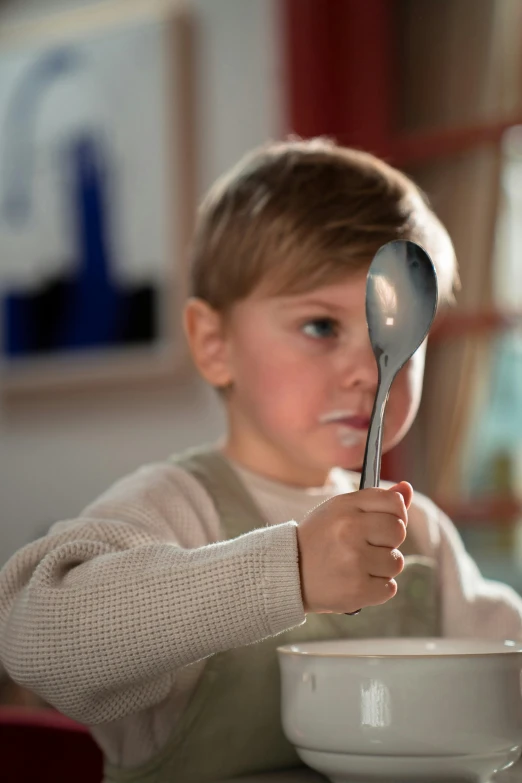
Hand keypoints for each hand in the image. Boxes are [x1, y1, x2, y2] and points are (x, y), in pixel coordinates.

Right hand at [296, 482, 412, 613]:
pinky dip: (377, 588)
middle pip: (398, 531)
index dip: (395, 514)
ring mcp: (354, 561)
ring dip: (382, 567)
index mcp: (346, 506)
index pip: (394, 503)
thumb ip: (375, 500)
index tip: (382, 524)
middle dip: (388, 541)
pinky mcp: (357, 590)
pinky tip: (356, 582)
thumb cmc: (319, 539)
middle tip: (366, 547)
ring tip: (358, 566)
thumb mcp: (339, 511)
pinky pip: (389, 588)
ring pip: (396, 562)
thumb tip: (406, 488)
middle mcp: (350, 530)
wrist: (288, 574)